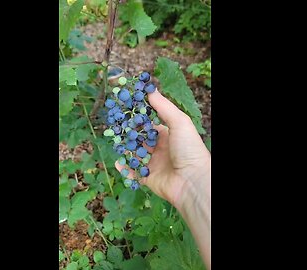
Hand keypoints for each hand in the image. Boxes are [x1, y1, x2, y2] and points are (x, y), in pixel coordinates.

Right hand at [115, 89, 209, 208]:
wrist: (192, 181)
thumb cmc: (189, 149)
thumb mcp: (179, 122)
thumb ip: (163, 106)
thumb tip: (150, 89)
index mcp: (169, 135)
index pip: (149, 124)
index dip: (138, 116)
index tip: (124, 108)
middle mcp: (161, 149)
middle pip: (140, 139)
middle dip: (128, 133)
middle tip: (115, 125)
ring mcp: (154, 164)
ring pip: (135, 154)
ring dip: (125, 148)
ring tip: (114, 141)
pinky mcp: (149, 178)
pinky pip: (134, 173)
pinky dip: (125, 169)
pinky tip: (117, 161)